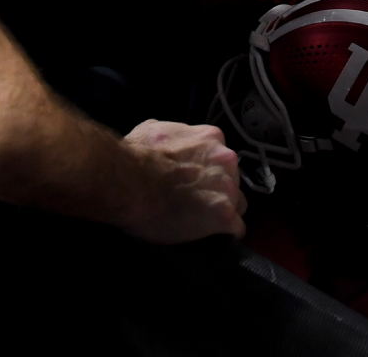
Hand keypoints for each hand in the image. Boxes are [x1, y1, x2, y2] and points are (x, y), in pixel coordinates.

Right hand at [117, 120, 246, 242]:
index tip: (195, 181)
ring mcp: (228, 188)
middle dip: (217, 190)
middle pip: (232, 180)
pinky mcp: (225, 216)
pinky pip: (236, 229)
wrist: (130, 181)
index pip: (221, 158)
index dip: (209, 172)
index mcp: (211, 138)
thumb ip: (173, 135)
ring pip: (237, 205)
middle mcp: (226, 159)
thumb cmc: (137, 156)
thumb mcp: (152, 130)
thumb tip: (168, 141)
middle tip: (195, 200)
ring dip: (223, 212)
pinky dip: (225, 234)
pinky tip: (211, 237)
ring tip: (201, 222)